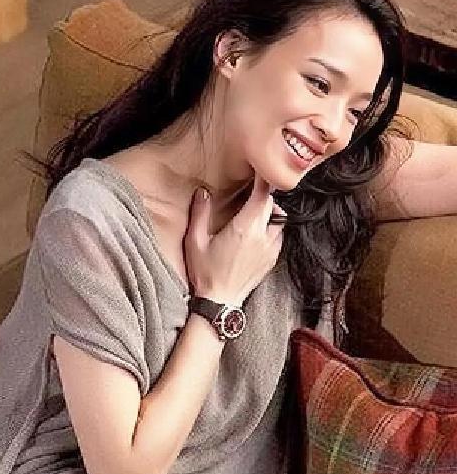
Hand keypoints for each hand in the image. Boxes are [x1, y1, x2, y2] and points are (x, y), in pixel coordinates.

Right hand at [183, 172, 286, 304]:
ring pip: (279, 221)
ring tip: (253, 215)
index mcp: (244, 229)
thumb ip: (199, 214)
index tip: (260, 170)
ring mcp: (270, 250)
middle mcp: (262, 237)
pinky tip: (256, 234)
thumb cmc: (205, 274)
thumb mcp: (195, 242)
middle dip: (264, 196)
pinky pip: (278, 237)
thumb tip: (202, 193)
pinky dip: (271, 230)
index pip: (262, 196)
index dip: (263, 180)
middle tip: (252, 192)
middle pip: (272, 206)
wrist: (220, 303)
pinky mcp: (272, 260)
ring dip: (269, 214)